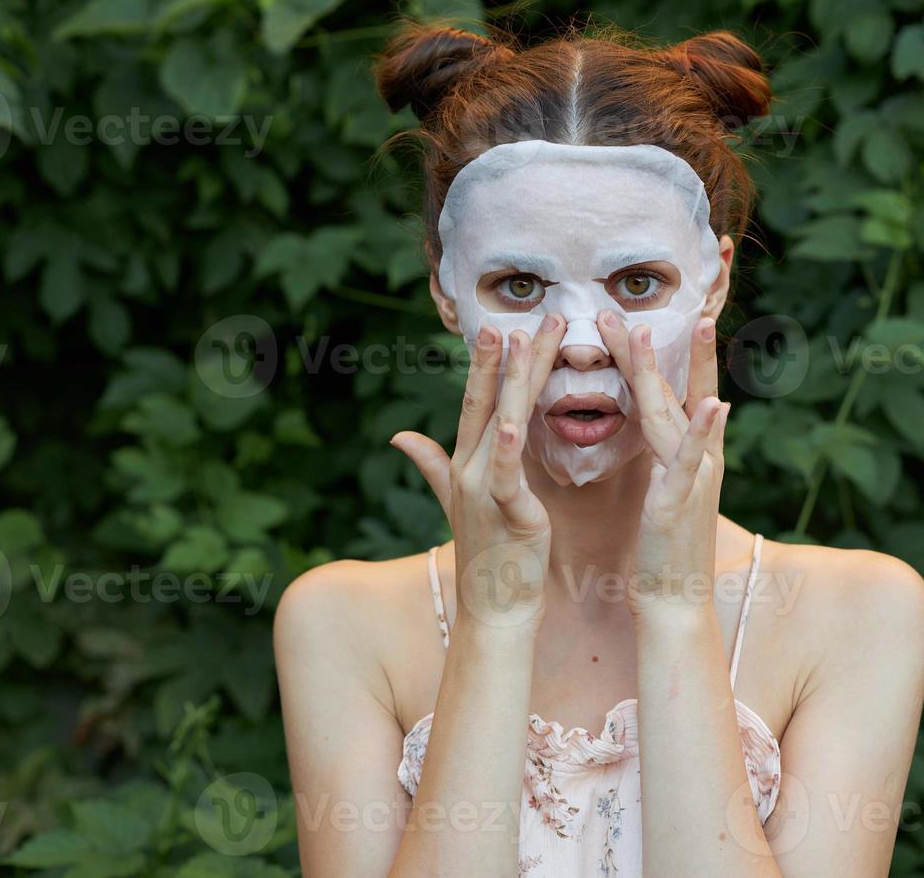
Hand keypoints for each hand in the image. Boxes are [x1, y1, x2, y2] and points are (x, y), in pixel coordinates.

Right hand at [392, 315, 565, 634]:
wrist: (495, 607)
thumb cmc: (486, 552)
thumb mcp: (456, 501)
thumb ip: (430, 464)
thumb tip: (398, 436)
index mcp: (466, 463)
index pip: (475, 402)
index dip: (484, 363)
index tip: (497, 324)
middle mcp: (471, 469)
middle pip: (490, 402)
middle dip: (506, 358)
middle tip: (521, 316)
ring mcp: (485, 490)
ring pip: (501, 424)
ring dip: (514, 381)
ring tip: (526, 342)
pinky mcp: (509, 513)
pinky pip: (505, 476)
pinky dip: (507, 449)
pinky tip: (511, 423)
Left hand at [599, 311, 729, 618]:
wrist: (675, 599)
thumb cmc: (664, 545)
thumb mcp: (665, 485)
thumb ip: (665, 447)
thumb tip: (656, 413)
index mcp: (689, 450)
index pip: (681, 387)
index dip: (679, 348)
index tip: (673, 307)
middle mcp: (699, 455)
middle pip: (677, 388)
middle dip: (660, 344)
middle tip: (649, 301)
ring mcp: (693, 476)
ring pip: (674, 412)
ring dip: (663, 369)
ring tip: (658, 328)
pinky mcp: (680, 501)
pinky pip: (690, 460)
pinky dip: (703, 431)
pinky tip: (714, 404)